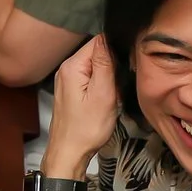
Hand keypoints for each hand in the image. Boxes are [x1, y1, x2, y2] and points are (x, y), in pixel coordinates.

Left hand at [43, 37, 119, 177]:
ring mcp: (68, 79)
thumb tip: (107, 38)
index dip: (116, 49)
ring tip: (112, 93)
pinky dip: (102, 85)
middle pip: (96, 52)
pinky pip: (91, 78)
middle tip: (118, 84)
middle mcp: (66, 69)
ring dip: (108, 77)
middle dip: (113, 64)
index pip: (98, 41)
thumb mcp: (103, 94)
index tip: (125, 66)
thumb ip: (104, 64)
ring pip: (95, 66)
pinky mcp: (72, 90)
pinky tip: (106, 98)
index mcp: (72, 66)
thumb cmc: (86, 128)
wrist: (69, 153)